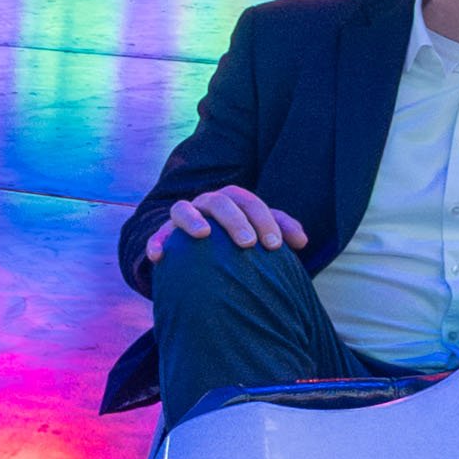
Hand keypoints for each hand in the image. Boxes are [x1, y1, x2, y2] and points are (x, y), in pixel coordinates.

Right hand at [144, 186, 308, 265]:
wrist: (201, 249)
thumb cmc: (236, 240)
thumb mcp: (259, 232)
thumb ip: (281, 230)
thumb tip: (302, 241)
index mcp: (232, 201)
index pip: (250, 202)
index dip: (264, 220)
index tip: (275, 245)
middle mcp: (206, 203)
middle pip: (220, 202)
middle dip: (235, 220)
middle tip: (248, 244)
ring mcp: (183, 217)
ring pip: (183, 208)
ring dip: (192, 219)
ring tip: (203, 235)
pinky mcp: (163, 235)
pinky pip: (156, 236)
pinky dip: (156, 243)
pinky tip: (158, 257)